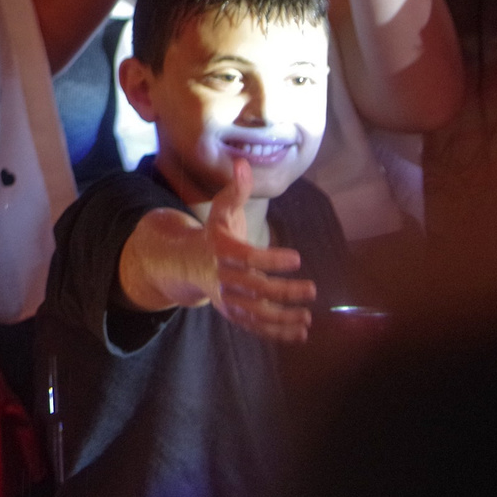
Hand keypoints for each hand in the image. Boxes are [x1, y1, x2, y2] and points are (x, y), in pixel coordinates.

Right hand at [204, 159, 316, 342]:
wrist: (185, 265)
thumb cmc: (213, 234)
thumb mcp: (221, 211)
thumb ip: (236, 190)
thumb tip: (242, 163)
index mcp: (222, 251)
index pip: (247, 257)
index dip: (271, 259)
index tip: (297, 258)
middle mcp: (223, 278)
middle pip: (254, 288)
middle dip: (283, 291)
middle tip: (311, 288)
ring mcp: (227, 299)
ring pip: (255, 313)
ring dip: (282, 318)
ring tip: (308, 317)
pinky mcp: (233, 313)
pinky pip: (255, 327)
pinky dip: (277, 333)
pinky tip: (302, 332)